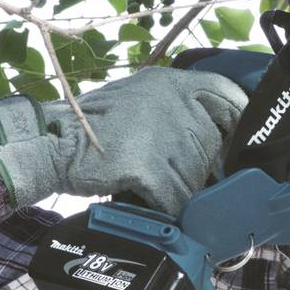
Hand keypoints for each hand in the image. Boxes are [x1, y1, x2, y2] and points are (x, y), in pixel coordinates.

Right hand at [43, 67, 246, 214]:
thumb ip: (176, 105)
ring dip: (178, 188)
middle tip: (168, 170)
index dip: (235, 117)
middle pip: (209, 145)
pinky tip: (151, 201)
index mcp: (170, 82)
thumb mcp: (139, 96)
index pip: (223, 93)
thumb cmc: (95, 125)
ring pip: (194, 176)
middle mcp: (171, 102)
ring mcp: (161, 133)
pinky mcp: (147, 165)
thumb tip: (216, 130)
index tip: (234, 138)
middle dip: (196, 165)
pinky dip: (166, 207)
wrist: (53, 143)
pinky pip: (176, 198)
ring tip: (151, 184)